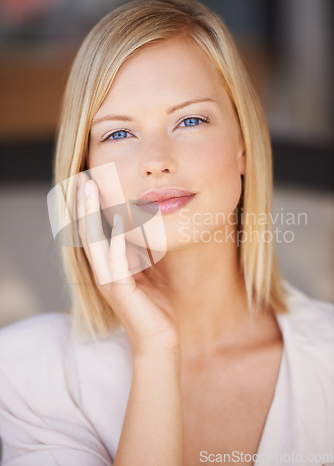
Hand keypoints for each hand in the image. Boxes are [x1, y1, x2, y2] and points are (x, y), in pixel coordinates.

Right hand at [76, 171, 179, 358]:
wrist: (160, 341)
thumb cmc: (156, 307)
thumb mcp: (147, 272)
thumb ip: (139, 252)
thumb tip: (143, 227)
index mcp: (108, 267)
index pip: (93, 231)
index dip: (89, 208)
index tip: (90, 183)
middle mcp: (103, 272)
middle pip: (86, 231)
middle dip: (84, 204)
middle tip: (82, 178)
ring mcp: (108, 281)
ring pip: (93, 242)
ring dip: (89, 214)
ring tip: (89, 190)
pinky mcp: (120, 291)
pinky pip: (115, 261)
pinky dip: (114, 241)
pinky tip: (114, 221)